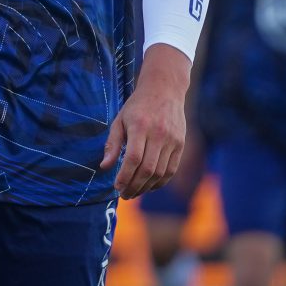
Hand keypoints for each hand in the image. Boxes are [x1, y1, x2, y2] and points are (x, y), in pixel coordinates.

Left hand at [100, 43, 191, 199]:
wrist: (164, 90)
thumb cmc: (137, 106)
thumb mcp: (119, 120)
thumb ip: (112, 144)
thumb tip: (104, 167)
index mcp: (140, 126)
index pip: (134, 158)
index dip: (125, 176)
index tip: (117, 187)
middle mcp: (158, 134)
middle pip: (148, 168)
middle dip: (135, 186)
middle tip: (124, 195)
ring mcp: (172, 140)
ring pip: (161, 172)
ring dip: (147, 187)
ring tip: (134, 192)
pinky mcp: (181, 144)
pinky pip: (171, 169)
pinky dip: (160, 181)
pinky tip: (149, 186)